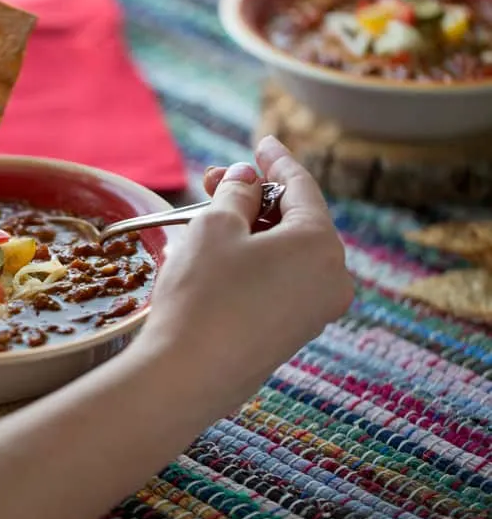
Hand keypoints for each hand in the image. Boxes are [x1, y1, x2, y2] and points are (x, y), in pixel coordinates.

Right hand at [142, 136, 353, 398]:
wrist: (186, 376)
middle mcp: (331, 279)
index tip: (263, 142)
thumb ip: (237, 193)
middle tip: (214, 182)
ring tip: (208, 216)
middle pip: (295, 220)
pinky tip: (221, 255)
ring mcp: (314, 312)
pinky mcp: (291, 335)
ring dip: (251, 229)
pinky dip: (255, 260)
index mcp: (322, 244)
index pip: (302, 187)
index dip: (277, 160)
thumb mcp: (215, 226)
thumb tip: (249, 178)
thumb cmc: (202, 294)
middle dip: (254, 197)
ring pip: (286, 252)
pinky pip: (280, 282)